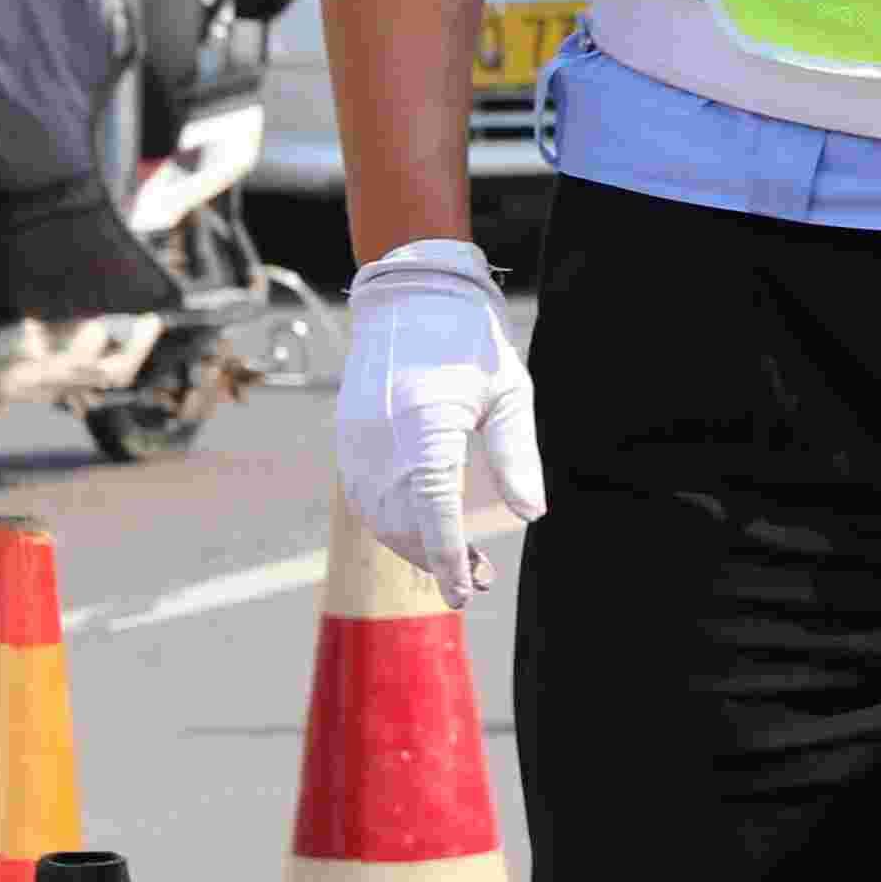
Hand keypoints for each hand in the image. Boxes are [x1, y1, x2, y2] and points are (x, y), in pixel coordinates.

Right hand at [335, 236, 544, 599]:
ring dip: (412, 547)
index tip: (467, 589)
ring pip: (378, 516)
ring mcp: (358, 439)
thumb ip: (517, 454)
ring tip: (456, 562)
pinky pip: (363, 497)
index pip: (433, 508)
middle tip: (477, 579)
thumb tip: (532, 514)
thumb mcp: (509, 390)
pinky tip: (422, 531)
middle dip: (436, 561)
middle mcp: (382, 436)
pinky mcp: (348, 437)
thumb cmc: (468, 339)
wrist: (410, 292)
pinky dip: (390, 524)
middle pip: (402, 523)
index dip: (449, 557)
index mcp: (426, 423)